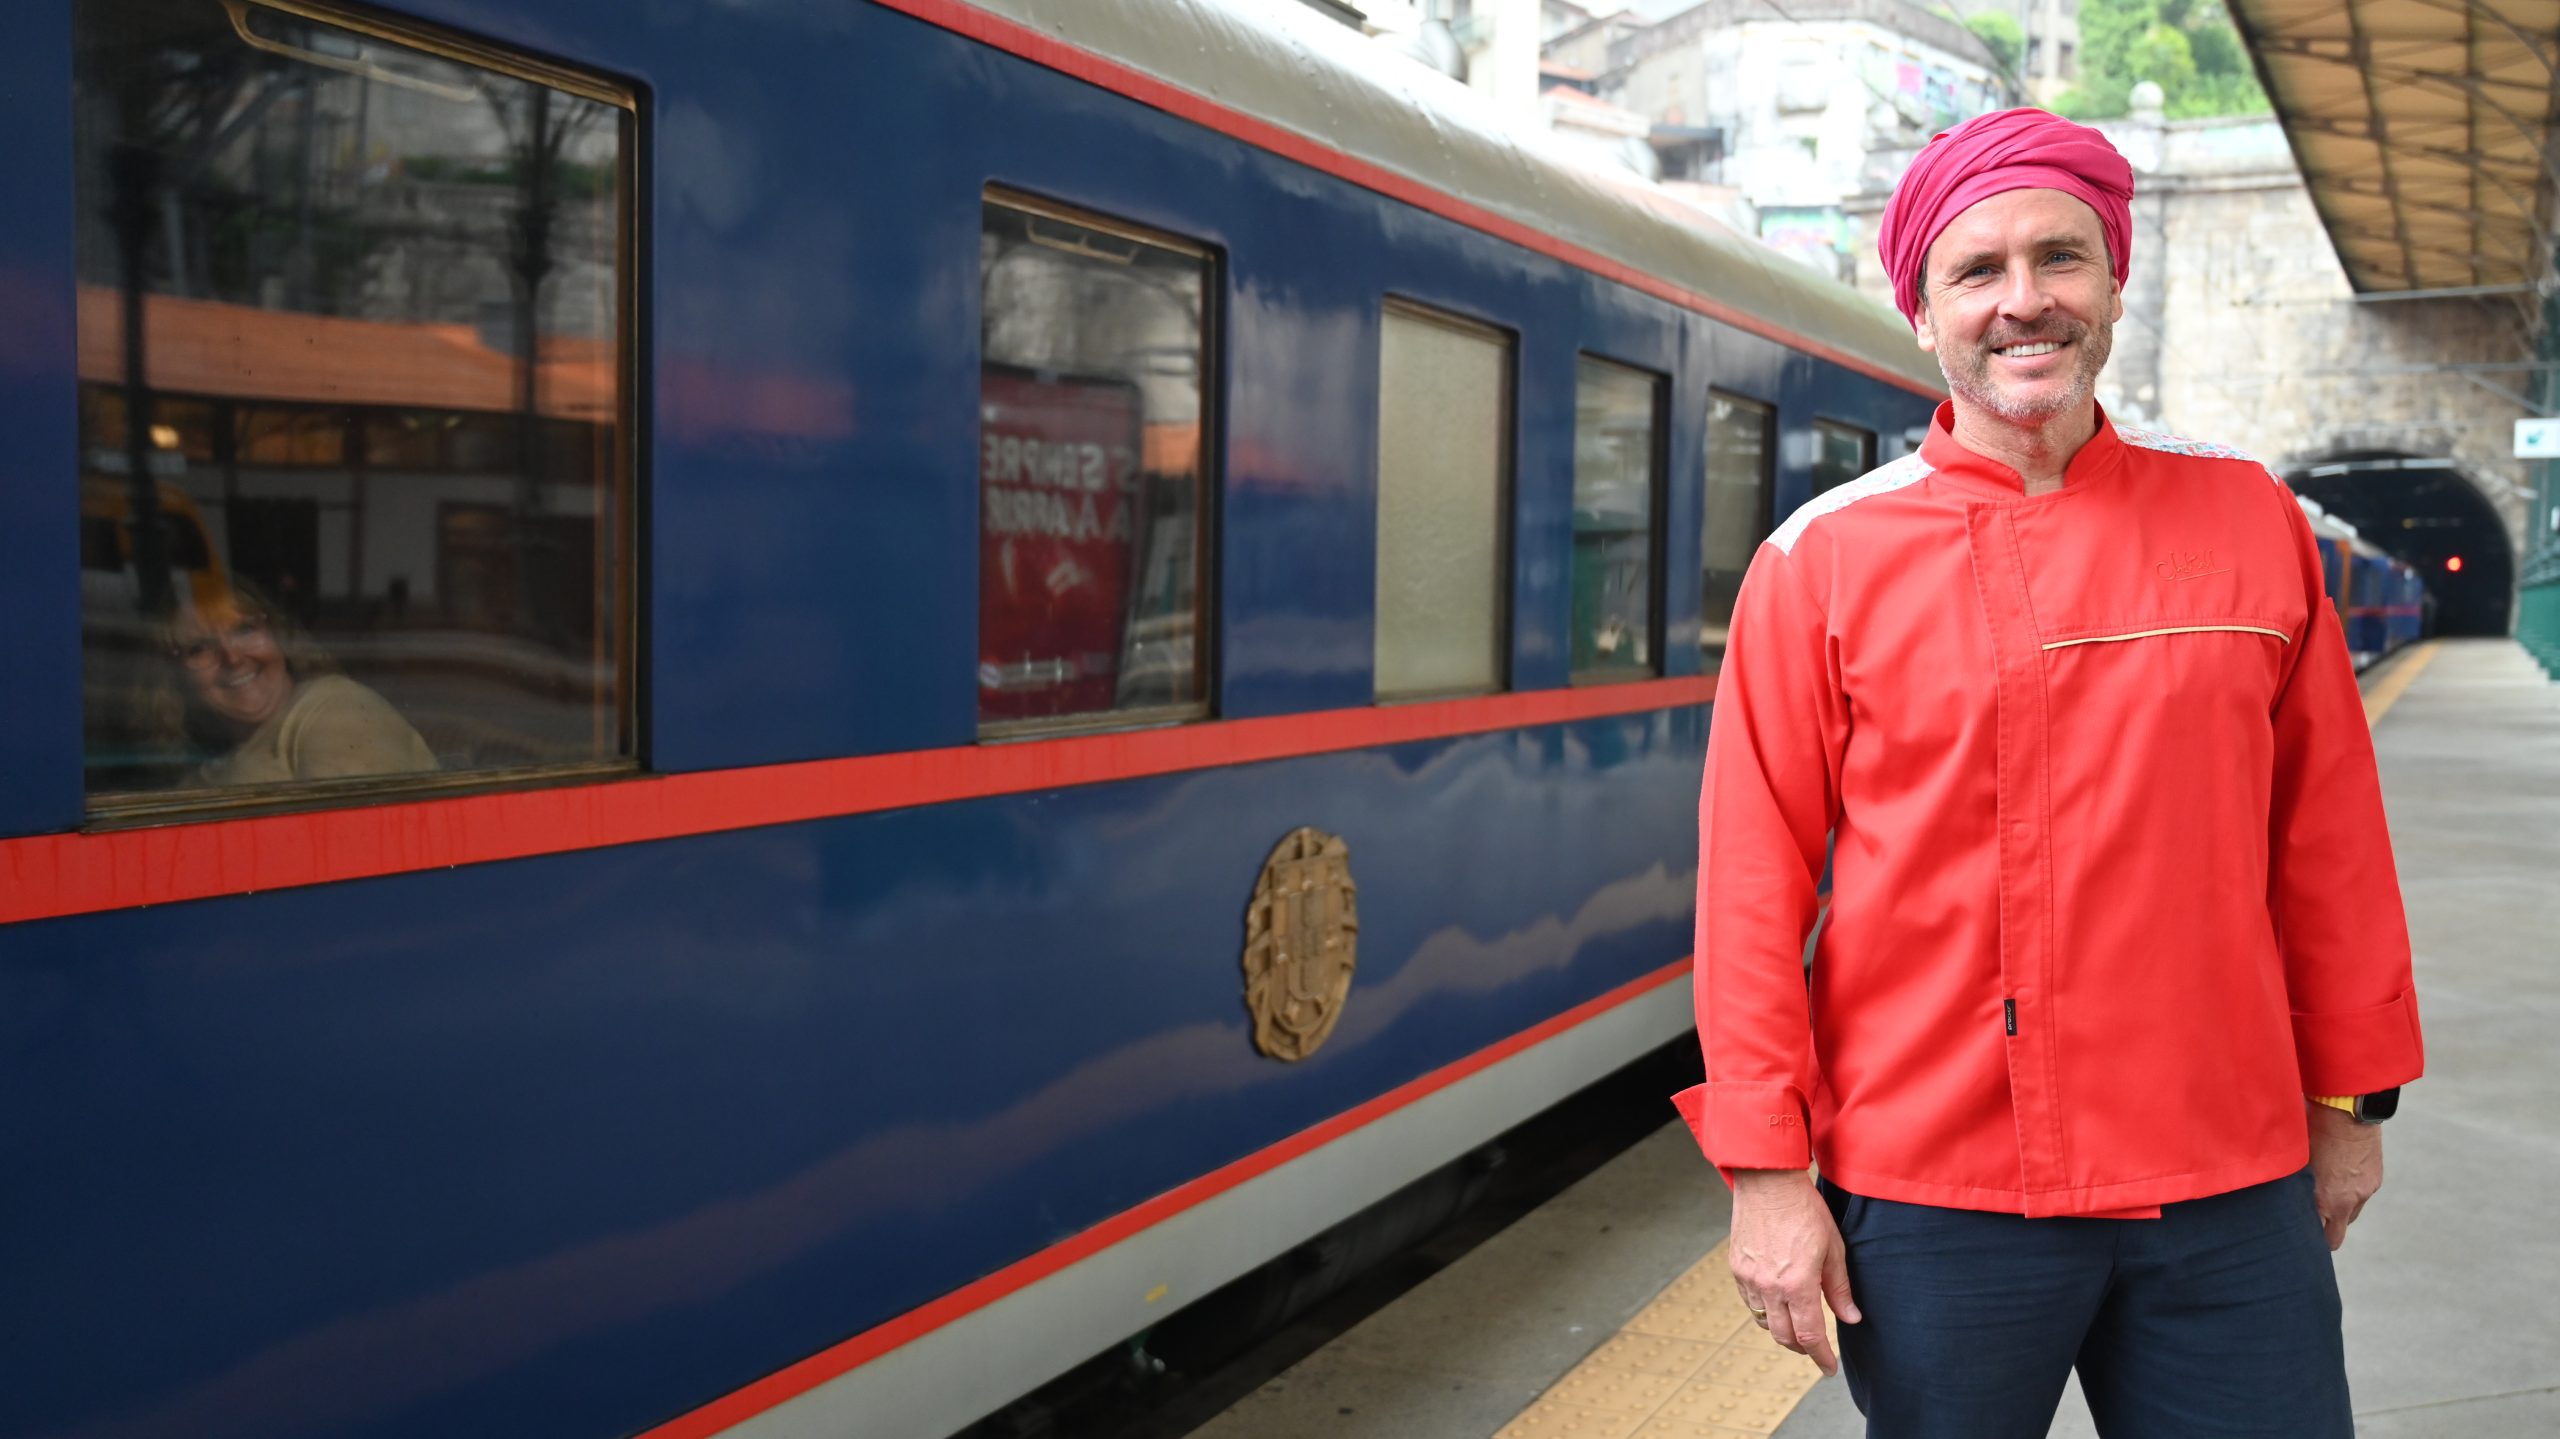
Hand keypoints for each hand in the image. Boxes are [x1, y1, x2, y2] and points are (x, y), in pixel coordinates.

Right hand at [1728, 1169, 1860, 1375]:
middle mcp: (1769, 1287)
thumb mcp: (1833, 1249)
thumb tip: (1851, 1318)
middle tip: (1816, 1349)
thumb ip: (1839, 1288)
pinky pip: (1750, 1302)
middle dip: (1802, 1349)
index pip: (1809, 1336)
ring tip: (1797, 1323)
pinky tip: (1777, 1302)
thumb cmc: (1805, 1211)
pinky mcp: (1737, 1268)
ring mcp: (1749, 1279)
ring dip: (1782, 1329)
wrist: (1768, 1183)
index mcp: (1797, 1284)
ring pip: (1764, 1322)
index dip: (1821, 1357)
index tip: (1829, 1368)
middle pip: (1784, 1337)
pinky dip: (1765, 1310)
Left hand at [2307, 1101, 2383, 1250]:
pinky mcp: (2375, 1180)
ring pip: (2350, 1215)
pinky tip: (2338, 1176)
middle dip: (2324, 1231)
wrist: (2346, 1111)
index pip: (2320, 1237)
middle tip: (2310, 1221)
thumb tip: (2282, 1198)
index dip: (2308, 1237)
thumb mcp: (2295, 1162)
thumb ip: (2294, 1186)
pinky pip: (2361, 1196)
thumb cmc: (2310, 1131)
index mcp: (2325, 1200)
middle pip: (2337, 1235)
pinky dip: (2350, 1192)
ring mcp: (2364, 1192)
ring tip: (2323, 1192)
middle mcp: (2348, 1201)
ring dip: (2337, 1210)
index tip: (2297, 1233)